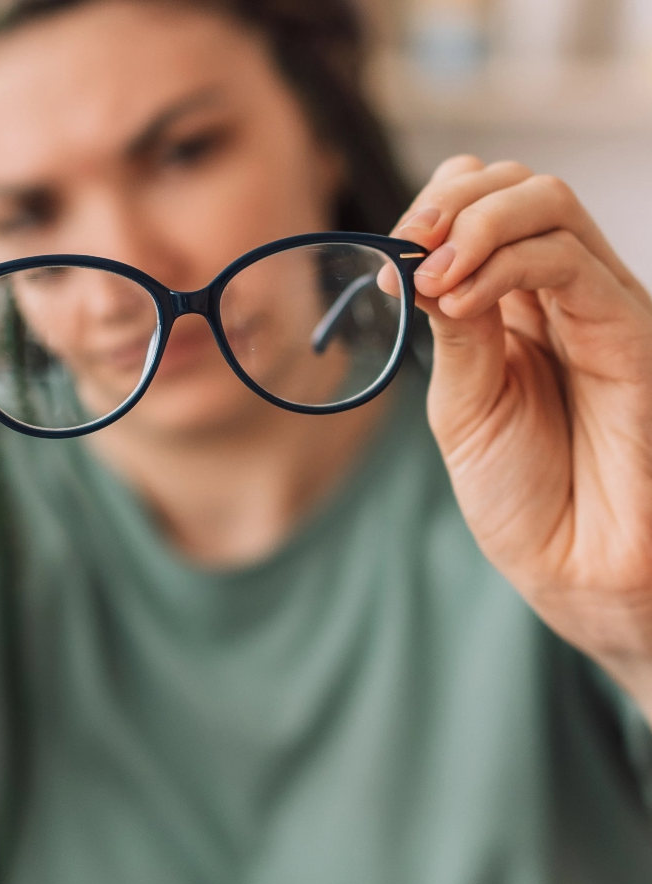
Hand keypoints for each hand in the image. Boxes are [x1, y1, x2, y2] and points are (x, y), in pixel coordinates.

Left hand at [393, 156, 651, 722]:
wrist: (577, 566)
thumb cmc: (523, 494)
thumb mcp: (464, 404)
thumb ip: (455, 331)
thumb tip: (423, 262)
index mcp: (513, 310)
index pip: (478, 209)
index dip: (430, 214)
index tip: (387, 262)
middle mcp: (558, 296)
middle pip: (515, 186)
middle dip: (447, 202)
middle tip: (405, 249)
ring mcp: (596, 305)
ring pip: (547, 202)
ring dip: (472, 224)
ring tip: (431, 280)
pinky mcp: (629, 328)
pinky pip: (569, 261)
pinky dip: (503, 262)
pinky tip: (459, 300)